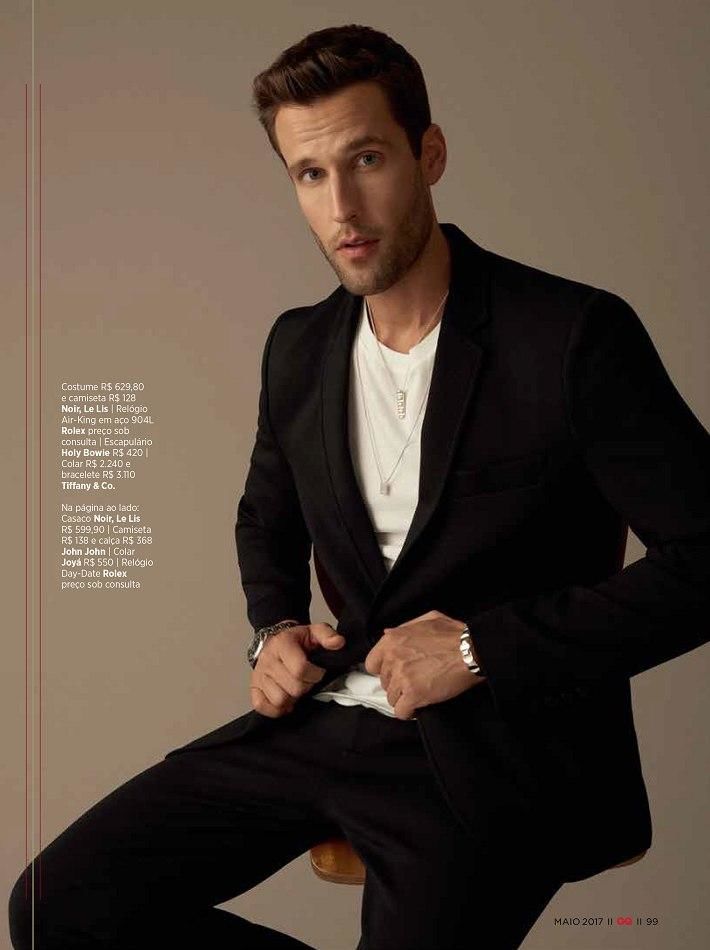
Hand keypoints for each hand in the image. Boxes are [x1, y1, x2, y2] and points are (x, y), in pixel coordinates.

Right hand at [250, 621, 344, 717]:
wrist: (275, 641)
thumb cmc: (296, 640)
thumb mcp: (314, 631)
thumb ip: (328, 635)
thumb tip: (338, 642)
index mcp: (282, 644)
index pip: (300, 669)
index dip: (315, 674)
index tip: (319, 672)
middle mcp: (268, 660)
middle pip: (293, 688)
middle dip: (306, 687)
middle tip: (308, 680)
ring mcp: (259, 675)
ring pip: (279, 700)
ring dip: (292, 698)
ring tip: (296, 688)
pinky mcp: (254, 688)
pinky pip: (261, 706)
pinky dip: (276, 708)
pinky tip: (286, 700)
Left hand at [364, 610, 484, 719]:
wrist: (472, 651)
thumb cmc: (454, 634)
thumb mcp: (428, 619)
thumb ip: (405, 627)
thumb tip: (387, 633)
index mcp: (392, 640)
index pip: (372, 663)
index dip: (384, 670)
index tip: (396, 673)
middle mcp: (393, 658)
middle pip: (384, 682)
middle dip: (398, 684)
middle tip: (415, 682)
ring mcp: (402, 677)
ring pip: (392, 698)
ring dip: (404, 699)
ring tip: (420, 694)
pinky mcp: (413, 694)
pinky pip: (401, 712)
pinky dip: (409, 712)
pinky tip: (420, 707)